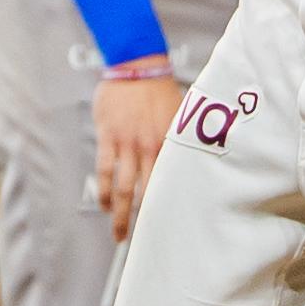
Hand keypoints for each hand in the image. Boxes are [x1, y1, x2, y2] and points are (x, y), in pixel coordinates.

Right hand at [93, 75, 183, 241]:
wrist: (137, 63)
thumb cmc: (160, 88)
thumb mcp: (180, 114)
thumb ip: (185, 138)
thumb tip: (200, 157)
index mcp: (169, 143)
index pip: (171, 182)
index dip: (170, 206)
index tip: (170, 227)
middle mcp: (149, 146)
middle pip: (146, 192)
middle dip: (144, 220)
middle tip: (142, 242)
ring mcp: (127, 143)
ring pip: (124, 187)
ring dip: (120, 214)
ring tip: (120, 232)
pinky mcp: (108, 136)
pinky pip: (105, 170)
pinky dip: (105, 191)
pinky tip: (106, 204)